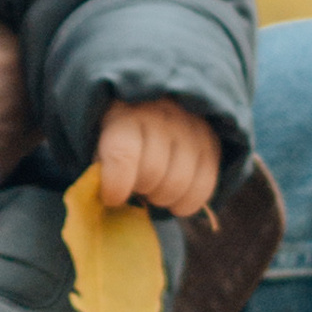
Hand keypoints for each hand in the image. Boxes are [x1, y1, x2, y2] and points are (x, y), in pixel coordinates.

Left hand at [96, 97, 220, 217]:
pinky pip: (203, 188)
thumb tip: (111, 200)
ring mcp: (192, 128)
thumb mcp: (99, 142)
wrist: (150, 107)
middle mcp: (162, 116)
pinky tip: (173, 199)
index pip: (123, 154)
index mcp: (125, 113)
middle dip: (138, 189)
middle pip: (152, 174)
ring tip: (151, 188)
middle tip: (134, 185)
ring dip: (161, 197)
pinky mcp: (213, 143)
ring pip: (178, 184)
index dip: (116, 185)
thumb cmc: (118, 133)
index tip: (112, 197)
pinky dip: (185, 203)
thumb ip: (100, 168)